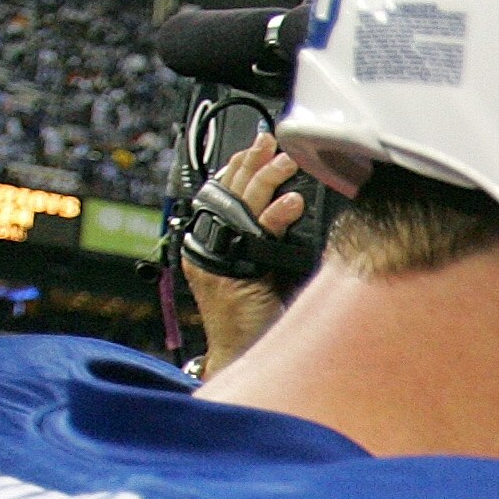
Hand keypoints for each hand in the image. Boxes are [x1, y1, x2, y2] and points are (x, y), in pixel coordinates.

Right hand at [181, 136, 300, 378]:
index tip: (257, 145)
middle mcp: (206, 249)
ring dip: (266, 179)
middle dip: (252, 163)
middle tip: (274, 146)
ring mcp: (217, 261)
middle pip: (229, 193)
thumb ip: (263, 240)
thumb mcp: (259, 268)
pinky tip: (292, 203)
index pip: (219, 192)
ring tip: (287, 163)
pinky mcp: (234, 274)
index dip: (237, 164)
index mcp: (207, 243)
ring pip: (241, 206)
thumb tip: (286, 207)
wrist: (241, 354)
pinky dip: (276, 216)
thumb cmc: (254, 318)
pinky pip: (257, 235)